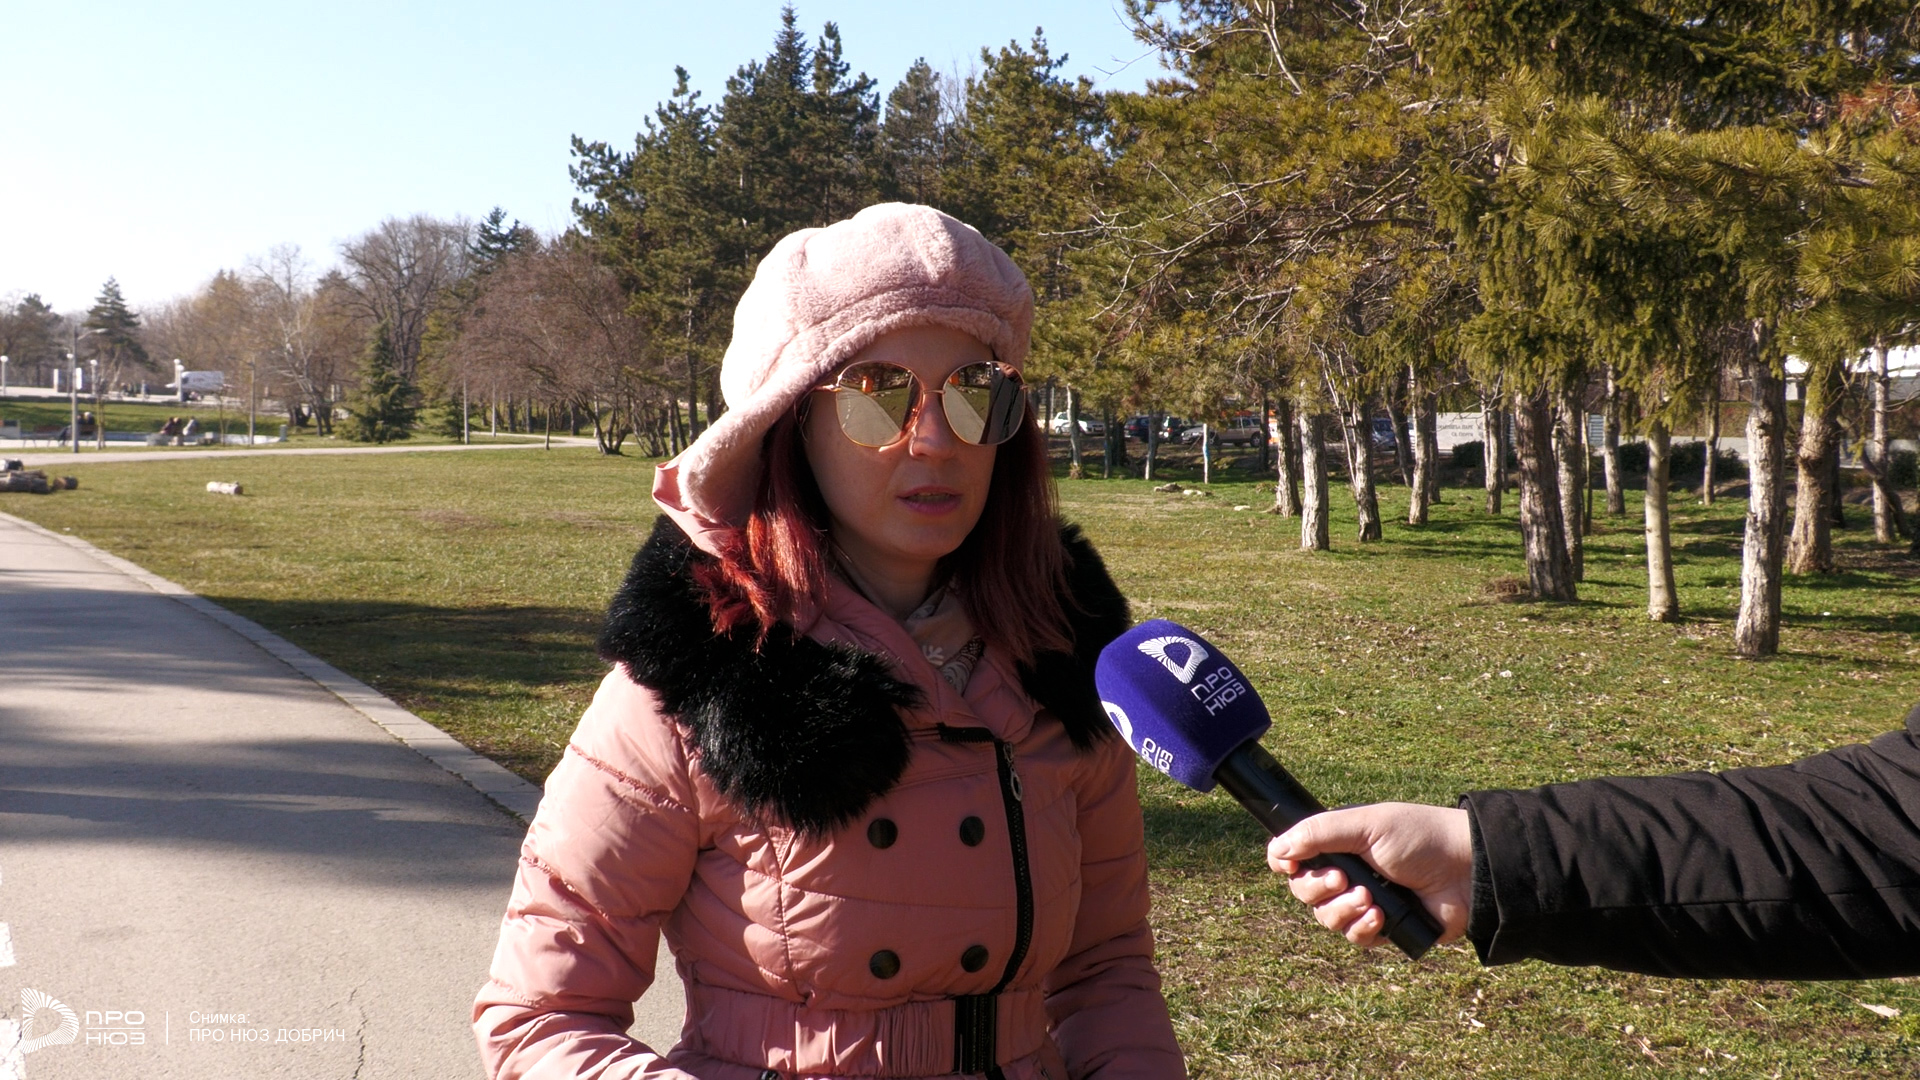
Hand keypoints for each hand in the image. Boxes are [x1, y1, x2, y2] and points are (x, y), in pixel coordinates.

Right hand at [1267, 803, 1472, 948]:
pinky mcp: (1382, 928)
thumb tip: (1276, 849)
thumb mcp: (1367, 824)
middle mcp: (1347, 872)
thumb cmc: (1420, 837)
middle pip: (1304, 891)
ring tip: (1369, 898)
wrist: (1466, 871)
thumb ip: (1319, 833)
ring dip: (1342, 909)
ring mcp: (1363, 901)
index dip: (1286, 863)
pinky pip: (1354, 937)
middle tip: (1342, 878)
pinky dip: (1363, 928)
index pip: (1294, 857)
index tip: (1289, 865)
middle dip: (1317, 888)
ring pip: (1326, 918)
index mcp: (1339, 842)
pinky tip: (1380, 917)